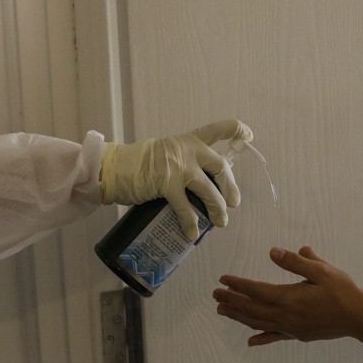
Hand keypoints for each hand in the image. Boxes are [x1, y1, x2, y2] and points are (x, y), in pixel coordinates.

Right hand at [99, 119, 247, 240]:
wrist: (113, 167)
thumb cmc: (136, 163)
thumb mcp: (165, 153)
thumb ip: (184, 162)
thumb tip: (201, 184)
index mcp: (187, 140)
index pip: (217, 129)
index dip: (237, 131)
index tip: (248, 136)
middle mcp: (187, 150)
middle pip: (220, 167)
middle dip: (230, 186)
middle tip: (234, 202)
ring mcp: (178, 167)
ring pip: (208, 189)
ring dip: (217, 207)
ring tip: (220, 221)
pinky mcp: (167, 184)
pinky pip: (185, 207)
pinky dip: (191, 222)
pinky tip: (192, 233)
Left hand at [213, 246, 362, 345]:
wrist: (360, 317)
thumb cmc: (342, 291)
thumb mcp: (322, 271)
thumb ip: (296, 262)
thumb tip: (273, 252)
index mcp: (289, 297)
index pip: (255, 290)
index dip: (237, 285)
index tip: (222, 279)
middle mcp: (285, 315)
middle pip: (251, 308)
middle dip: (231, 301)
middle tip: (215, 295)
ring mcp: (290, 328)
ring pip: (258, 322)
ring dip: (239, 316)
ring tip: (222, 311)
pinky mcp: (298, 335)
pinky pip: (274, 336)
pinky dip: (261, 337)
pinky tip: (250, 341)